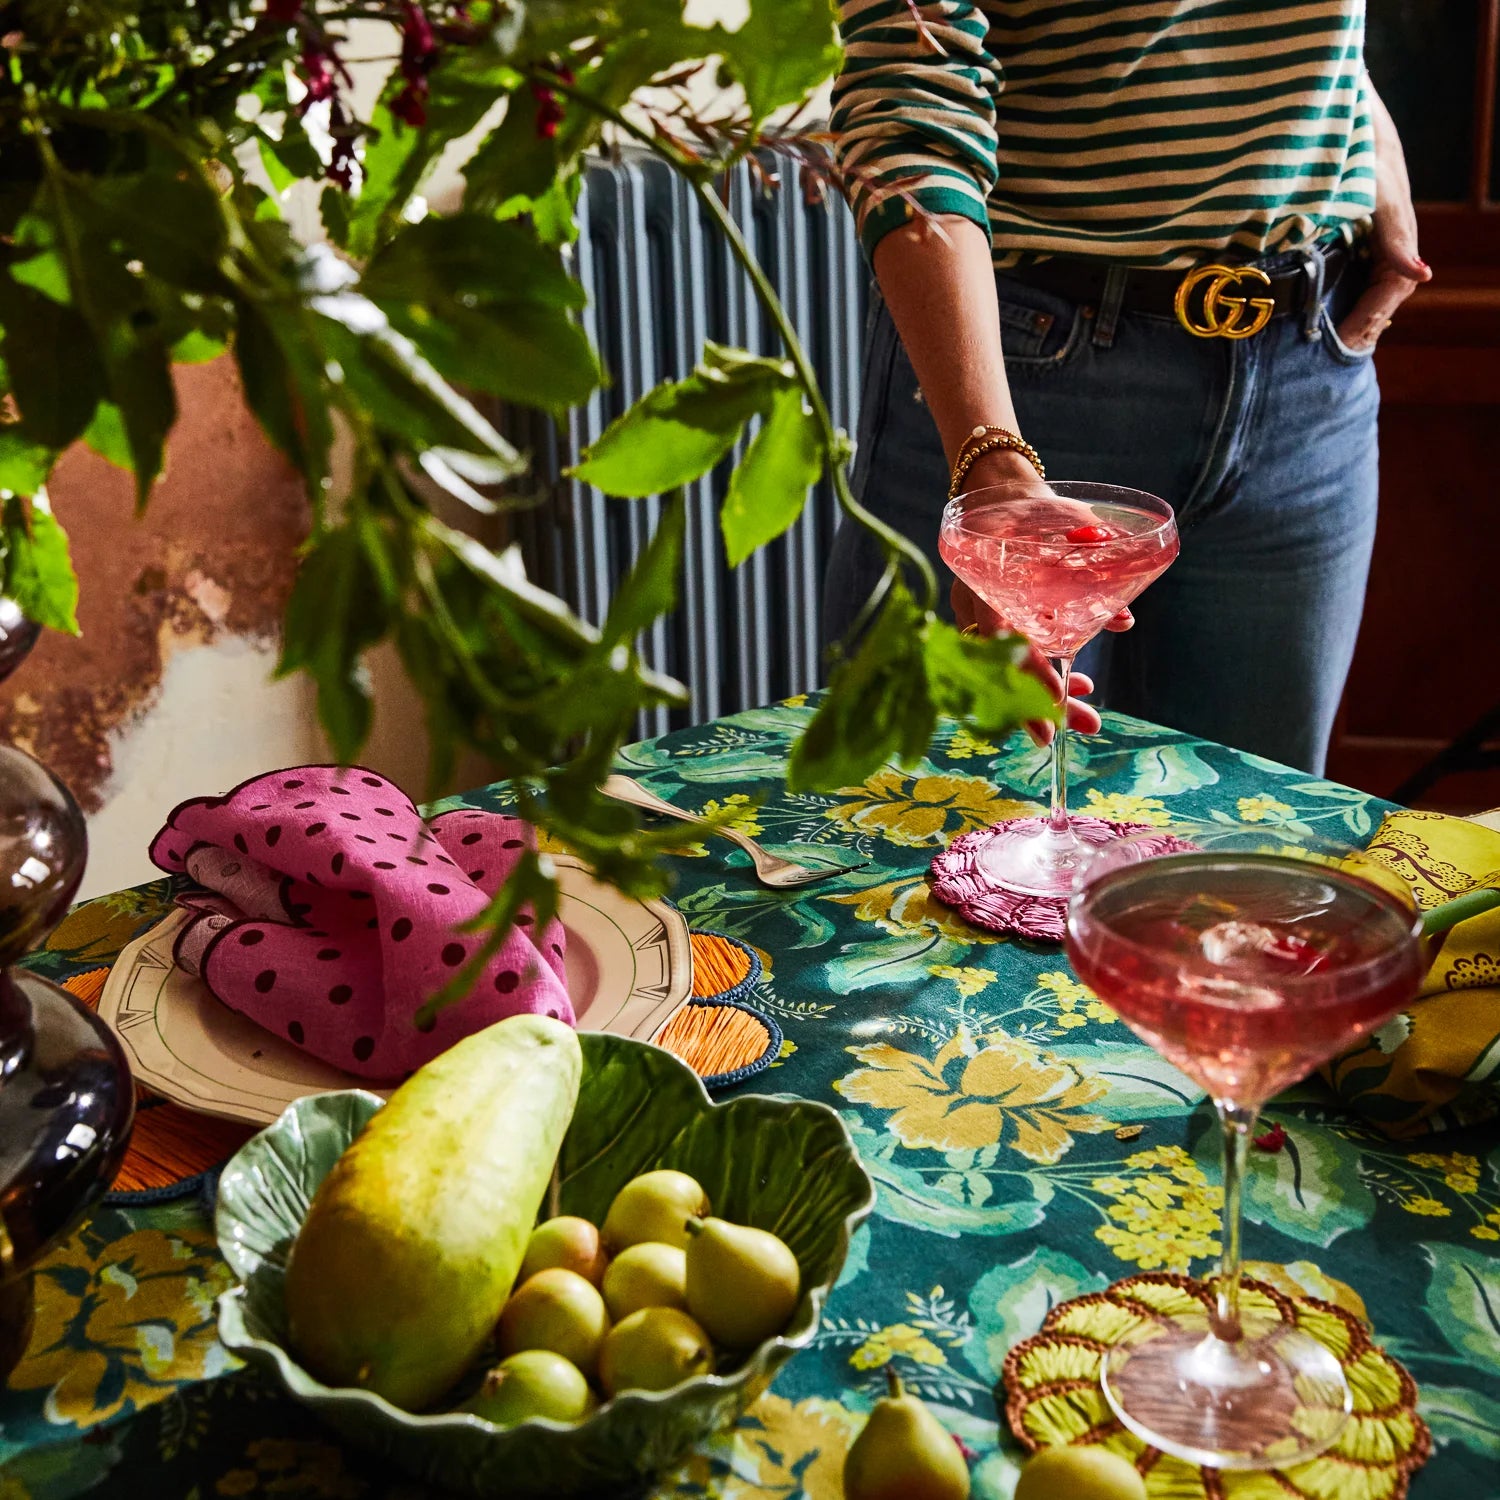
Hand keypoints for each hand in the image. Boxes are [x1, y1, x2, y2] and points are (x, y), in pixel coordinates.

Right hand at [948, 449, 1131, 742]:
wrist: (1003, 493)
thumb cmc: (1030, 510)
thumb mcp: (1064, 528)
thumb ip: (1090, 567)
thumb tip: (1121, 620)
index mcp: (987, 584)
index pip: (1002, 641)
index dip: (1029, 676)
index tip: (1056, 705)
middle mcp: (980, 607)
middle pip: (1002, 668)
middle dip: (1039, 704)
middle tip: (1076, 728)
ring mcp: (984, 616)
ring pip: (1008, 670)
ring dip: (1045, 696)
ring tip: (1085, 714)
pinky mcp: (995, 620)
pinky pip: (1015, 659)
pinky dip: (1047, 676)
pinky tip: (1078, 684)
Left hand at [1336, 84, 1430, 349]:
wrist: (1329, 111)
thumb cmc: (1355, 142)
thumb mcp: (1374, 186)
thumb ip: (1395, 232)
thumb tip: (1421, 275)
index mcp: (1396, 230)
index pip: (1391, 287)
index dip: (1370, 317)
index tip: (1344, 343)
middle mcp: (1381, 237)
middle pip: (1376, 294)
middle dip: (1358, 323)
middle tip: (1330, 353)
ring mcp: (1359, 235)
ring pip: (1358, 286)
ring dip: (1344, 314)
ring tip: (1323, 343)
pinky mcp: (1337, 232)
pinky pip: (1340, 273)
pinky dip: (1329, 295)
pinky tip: (1312, 315)